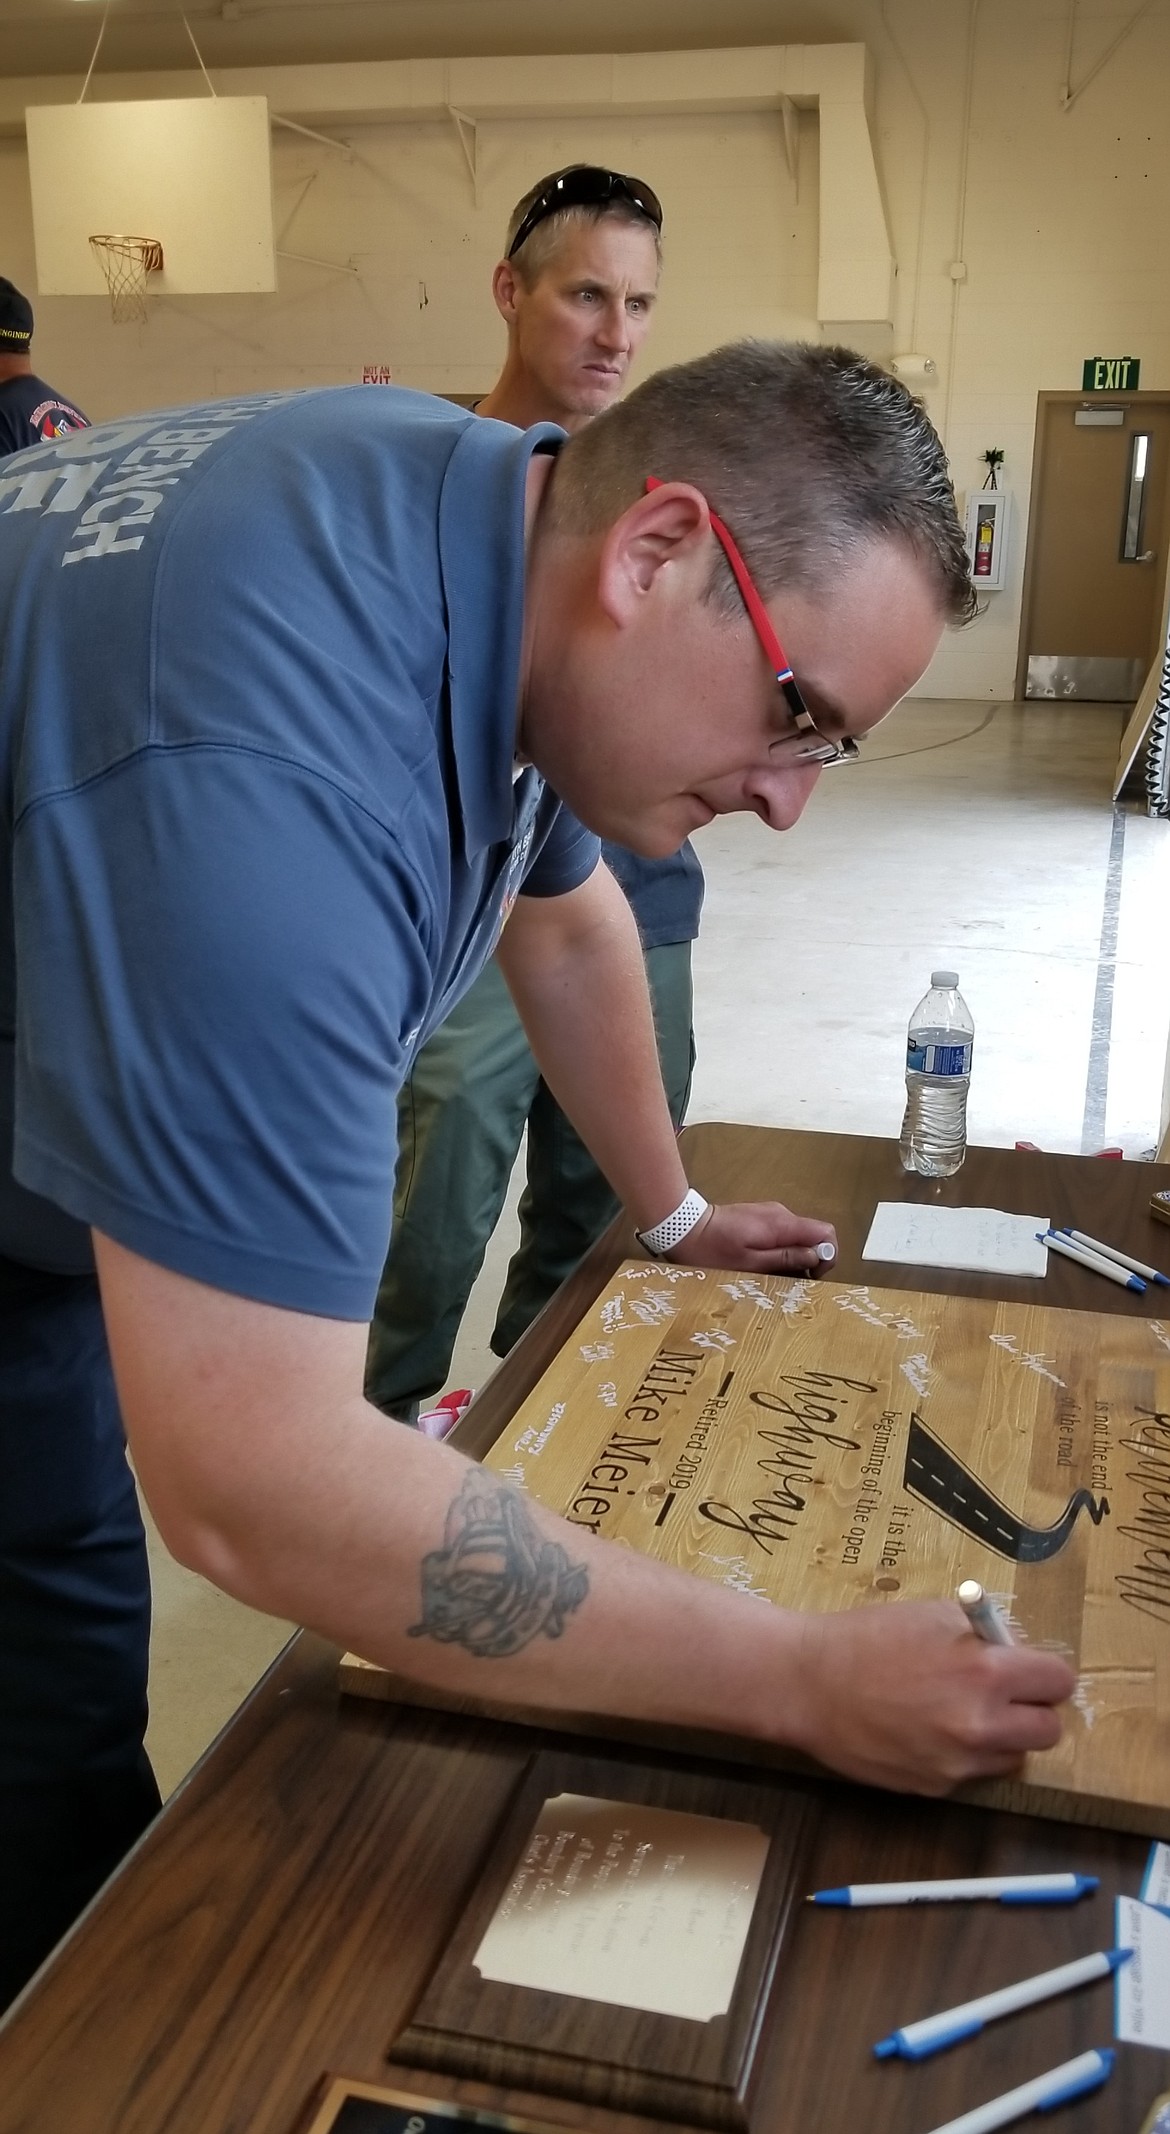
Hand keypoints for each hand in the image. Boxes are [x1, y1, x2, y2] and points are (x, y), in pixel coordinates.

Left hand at [670, 1199, 836, 1274]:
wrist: (684, 1227)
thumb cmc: (713, 1250)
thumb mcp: (750, 1263)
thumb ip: (785, 1258)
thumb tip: (815, 1257)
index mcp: (782, 1224)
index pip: (825, 1232)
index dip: (827, 1255)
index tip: (812, 1275)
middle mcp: (781, 1214)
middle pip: (813, 1235)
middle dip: (809, 1259)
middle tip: (789, 1280)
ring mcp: (770, 1214)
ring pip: (797, 1236)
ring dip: (793, 1257)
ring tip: (772, 1274)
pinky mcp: (759, 1217)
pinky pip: (781, 1234)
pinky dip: (781, 1250)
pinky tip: (762, 1263)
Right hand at [781, 1601, 1075, 1794]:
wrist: (808, 1684)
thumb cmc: (868, 1638)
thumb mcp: (934, 1615)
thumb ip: (985, 1636)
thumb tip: (1018, 1652)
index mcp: (985, 1672)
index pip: (1058, 1682)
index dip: (1045, 1673)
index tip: (1030, 1670)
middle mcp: (980, 1725)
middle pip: (1049, 1730)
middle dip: (1032, 1709)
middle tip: (1004, 1694)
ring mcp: (958, 1764)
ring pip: (1014, 1757)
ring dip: (1000, 1737)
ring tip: (960, 1712)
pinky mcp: (935, 1789)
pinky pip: (971, 1773)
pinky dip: (961, 1755)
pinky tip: (925, 1730)